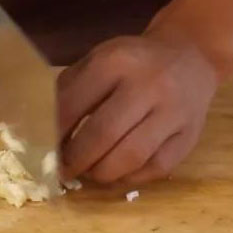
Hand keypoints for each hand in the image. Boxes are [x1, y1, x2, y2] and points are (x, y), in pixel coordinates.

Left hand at [58, 29, 219, 185]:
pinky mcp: (189, 136)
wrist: (190, 55)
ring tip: (89, 171)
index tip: (42, 150)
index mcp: (116, 62)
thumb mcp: (99, 60)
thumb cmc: (133, 63)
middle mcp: (148, 85)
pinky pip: (155, 169)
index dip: (54, 134)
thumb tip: (41, 131)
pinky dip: (130, 177)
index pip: (74, 105)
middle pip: (102, 135)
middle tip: (63, 170)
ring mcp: (173, 112)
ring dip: (101, 173)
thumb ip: (70, 90)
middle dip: (76, 160)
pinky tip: (118, 170)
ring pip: (130, 158)